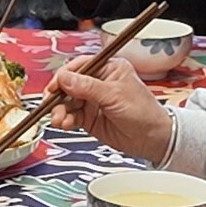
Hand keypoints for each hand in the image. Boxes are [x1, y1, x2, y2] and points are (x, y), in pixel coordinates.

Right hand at [47, 57, 171, 161]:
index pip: (79, 66)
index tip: (54, 87)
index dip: (64, 76)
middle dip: (58, 96)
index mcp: (108, 69)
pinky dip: (65, 120)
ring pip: (67, 101)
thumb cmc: (144, 112)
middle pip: (69, 84)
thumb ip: (87, 87)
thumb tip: (64, 78)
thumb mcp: (114, 96)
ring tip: (59, 120)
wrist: (153, 139)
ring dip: (60, 110)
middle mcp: (98, 83)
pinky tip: (65, 124)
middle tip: (52, 105)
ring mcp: (93, 100)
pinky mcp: (89, 117)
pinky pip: (71, 115)